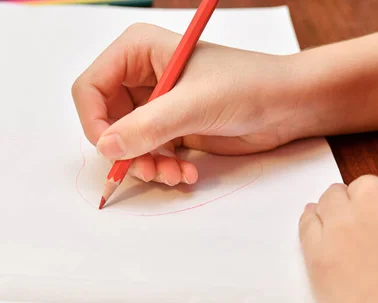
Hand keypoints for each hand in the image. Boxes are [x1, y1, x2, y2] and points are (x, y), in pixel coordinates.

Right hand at [72, 23, 301, 185]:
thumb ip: (147, 125)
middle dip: (125, 151)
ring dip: (145, 165)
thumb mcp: (194, 104)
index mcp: (137, 52)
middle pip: (105, 121)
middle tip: (150, 169)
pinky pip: (147, 154)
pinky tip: (186, 173)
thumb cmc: (248, 86)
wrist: (287, 106)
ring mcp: (154, 104)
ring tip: (174, 175)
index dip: (95, 121)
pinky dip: (161, 168)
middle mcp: (140, 76)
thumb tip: (105, 146)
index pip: (90, 88)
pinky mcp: (169, 128)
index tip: (113, 149)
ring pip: (125, 144)